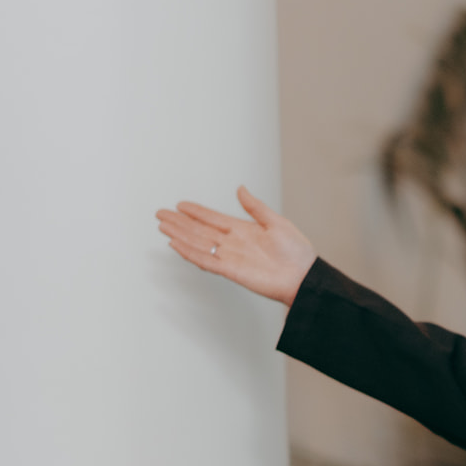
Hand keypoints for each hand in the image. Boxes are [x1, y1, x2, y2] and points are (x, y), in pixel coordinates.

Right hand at [156, 186, 316, 305]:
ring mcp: (231, 257)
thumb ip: (255, 207)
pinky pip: (206, 261)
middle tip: (161, 214)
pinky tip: (177, 245)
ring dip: (180, 235)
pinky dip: (190, 253)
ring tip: (163, 226)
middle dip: (180, 222)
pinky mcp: (231, 271)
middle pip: (200, 230)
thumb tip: (241, 189)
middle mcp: (234, 243)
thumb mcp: (276, 222)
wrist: (304, 276)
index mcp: (243, 230)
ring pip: (199, 244)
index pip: (213, 218)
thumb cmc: (296, 252)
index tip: (180, 205)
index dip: (196, 211)